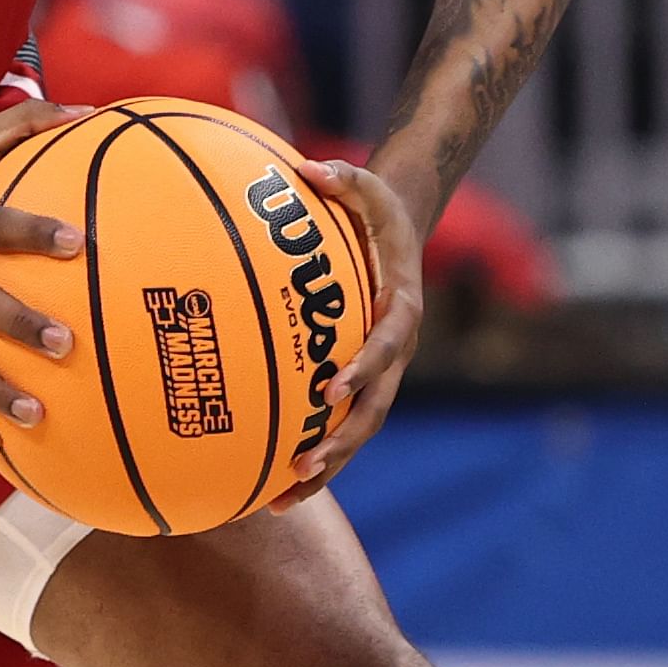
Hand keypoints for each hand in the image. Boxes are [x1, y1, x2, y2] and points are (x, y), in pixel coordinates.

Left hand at [272, 150, 428, 499]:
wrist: (401, 240)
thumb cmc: (378, 213)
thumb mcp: (370, 188)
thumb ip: (344, 177)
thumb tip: (307, 166)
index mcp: (399, 312)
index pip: (385, 347)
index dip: (363, 369)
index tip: (332, 389)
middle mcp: (394, 355)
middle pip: (373, 411)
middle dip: (341, 443)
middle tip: (304, 466)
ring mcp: (380, 377)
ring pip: (356, 434)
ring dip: (324, 468)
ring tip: (281, 500)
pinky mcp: (360, 387)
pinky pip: (336, 428)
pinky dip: (310, 457)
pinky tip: (266, 486)